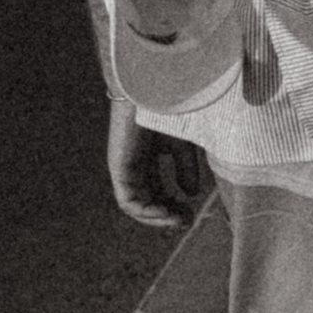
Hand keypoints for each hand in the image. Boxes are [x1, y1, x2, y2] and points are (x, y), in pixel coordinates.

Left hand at [106, 99, 206, 231]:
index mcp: (149, 158)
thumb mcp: (183, 144)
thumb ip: (186, 168)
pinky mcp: (119, 169)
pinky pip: (129, 201)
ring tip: (178, 220)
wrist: (154, 92)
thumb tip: (190, 193)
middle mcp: (135, 165)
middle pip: (148, 200)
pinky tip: (167, 213)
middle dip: (168, 214)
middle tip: (187, 221)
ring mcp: (125, 169)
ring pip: (137, 205)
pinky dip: (147, 212)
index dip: (174, 205)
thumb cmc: (170, 111)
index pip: (158, 190)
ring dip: (158, 218)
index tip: (192, 213)